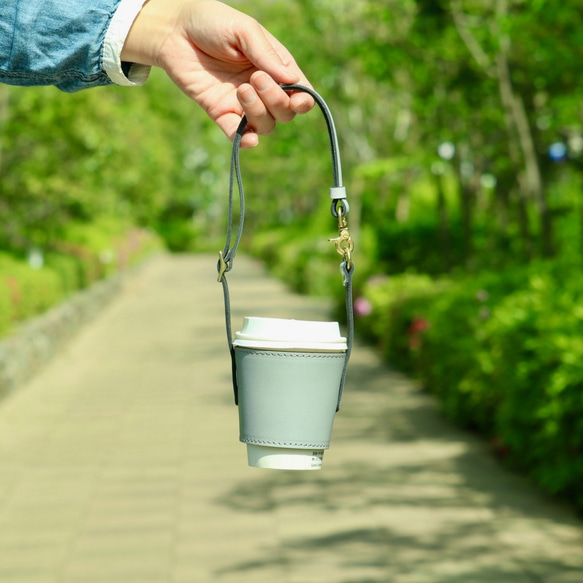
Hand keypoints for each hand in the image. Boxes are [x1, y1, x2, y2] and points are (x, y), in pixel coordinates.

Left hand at [122, 0, 314, 147]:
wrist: (173, 30)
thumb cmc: (211, 22)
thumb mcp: (244, 30)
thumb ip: (267, 54)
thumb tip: (291, 81)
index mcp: (274, 67)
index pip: (299, 92)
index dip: (303, 100)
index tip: (297, 97)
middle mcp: (262, 89)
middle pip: (285, 113)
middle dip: (277, 101)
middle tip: (255, 78)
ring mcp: (242, 104)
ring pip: (266, 125)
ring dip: (259, 112)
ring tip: (241, 89)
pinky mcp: (220, 113)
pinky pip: (238, 135)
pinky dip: (245, 141)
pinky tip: (248, 139)